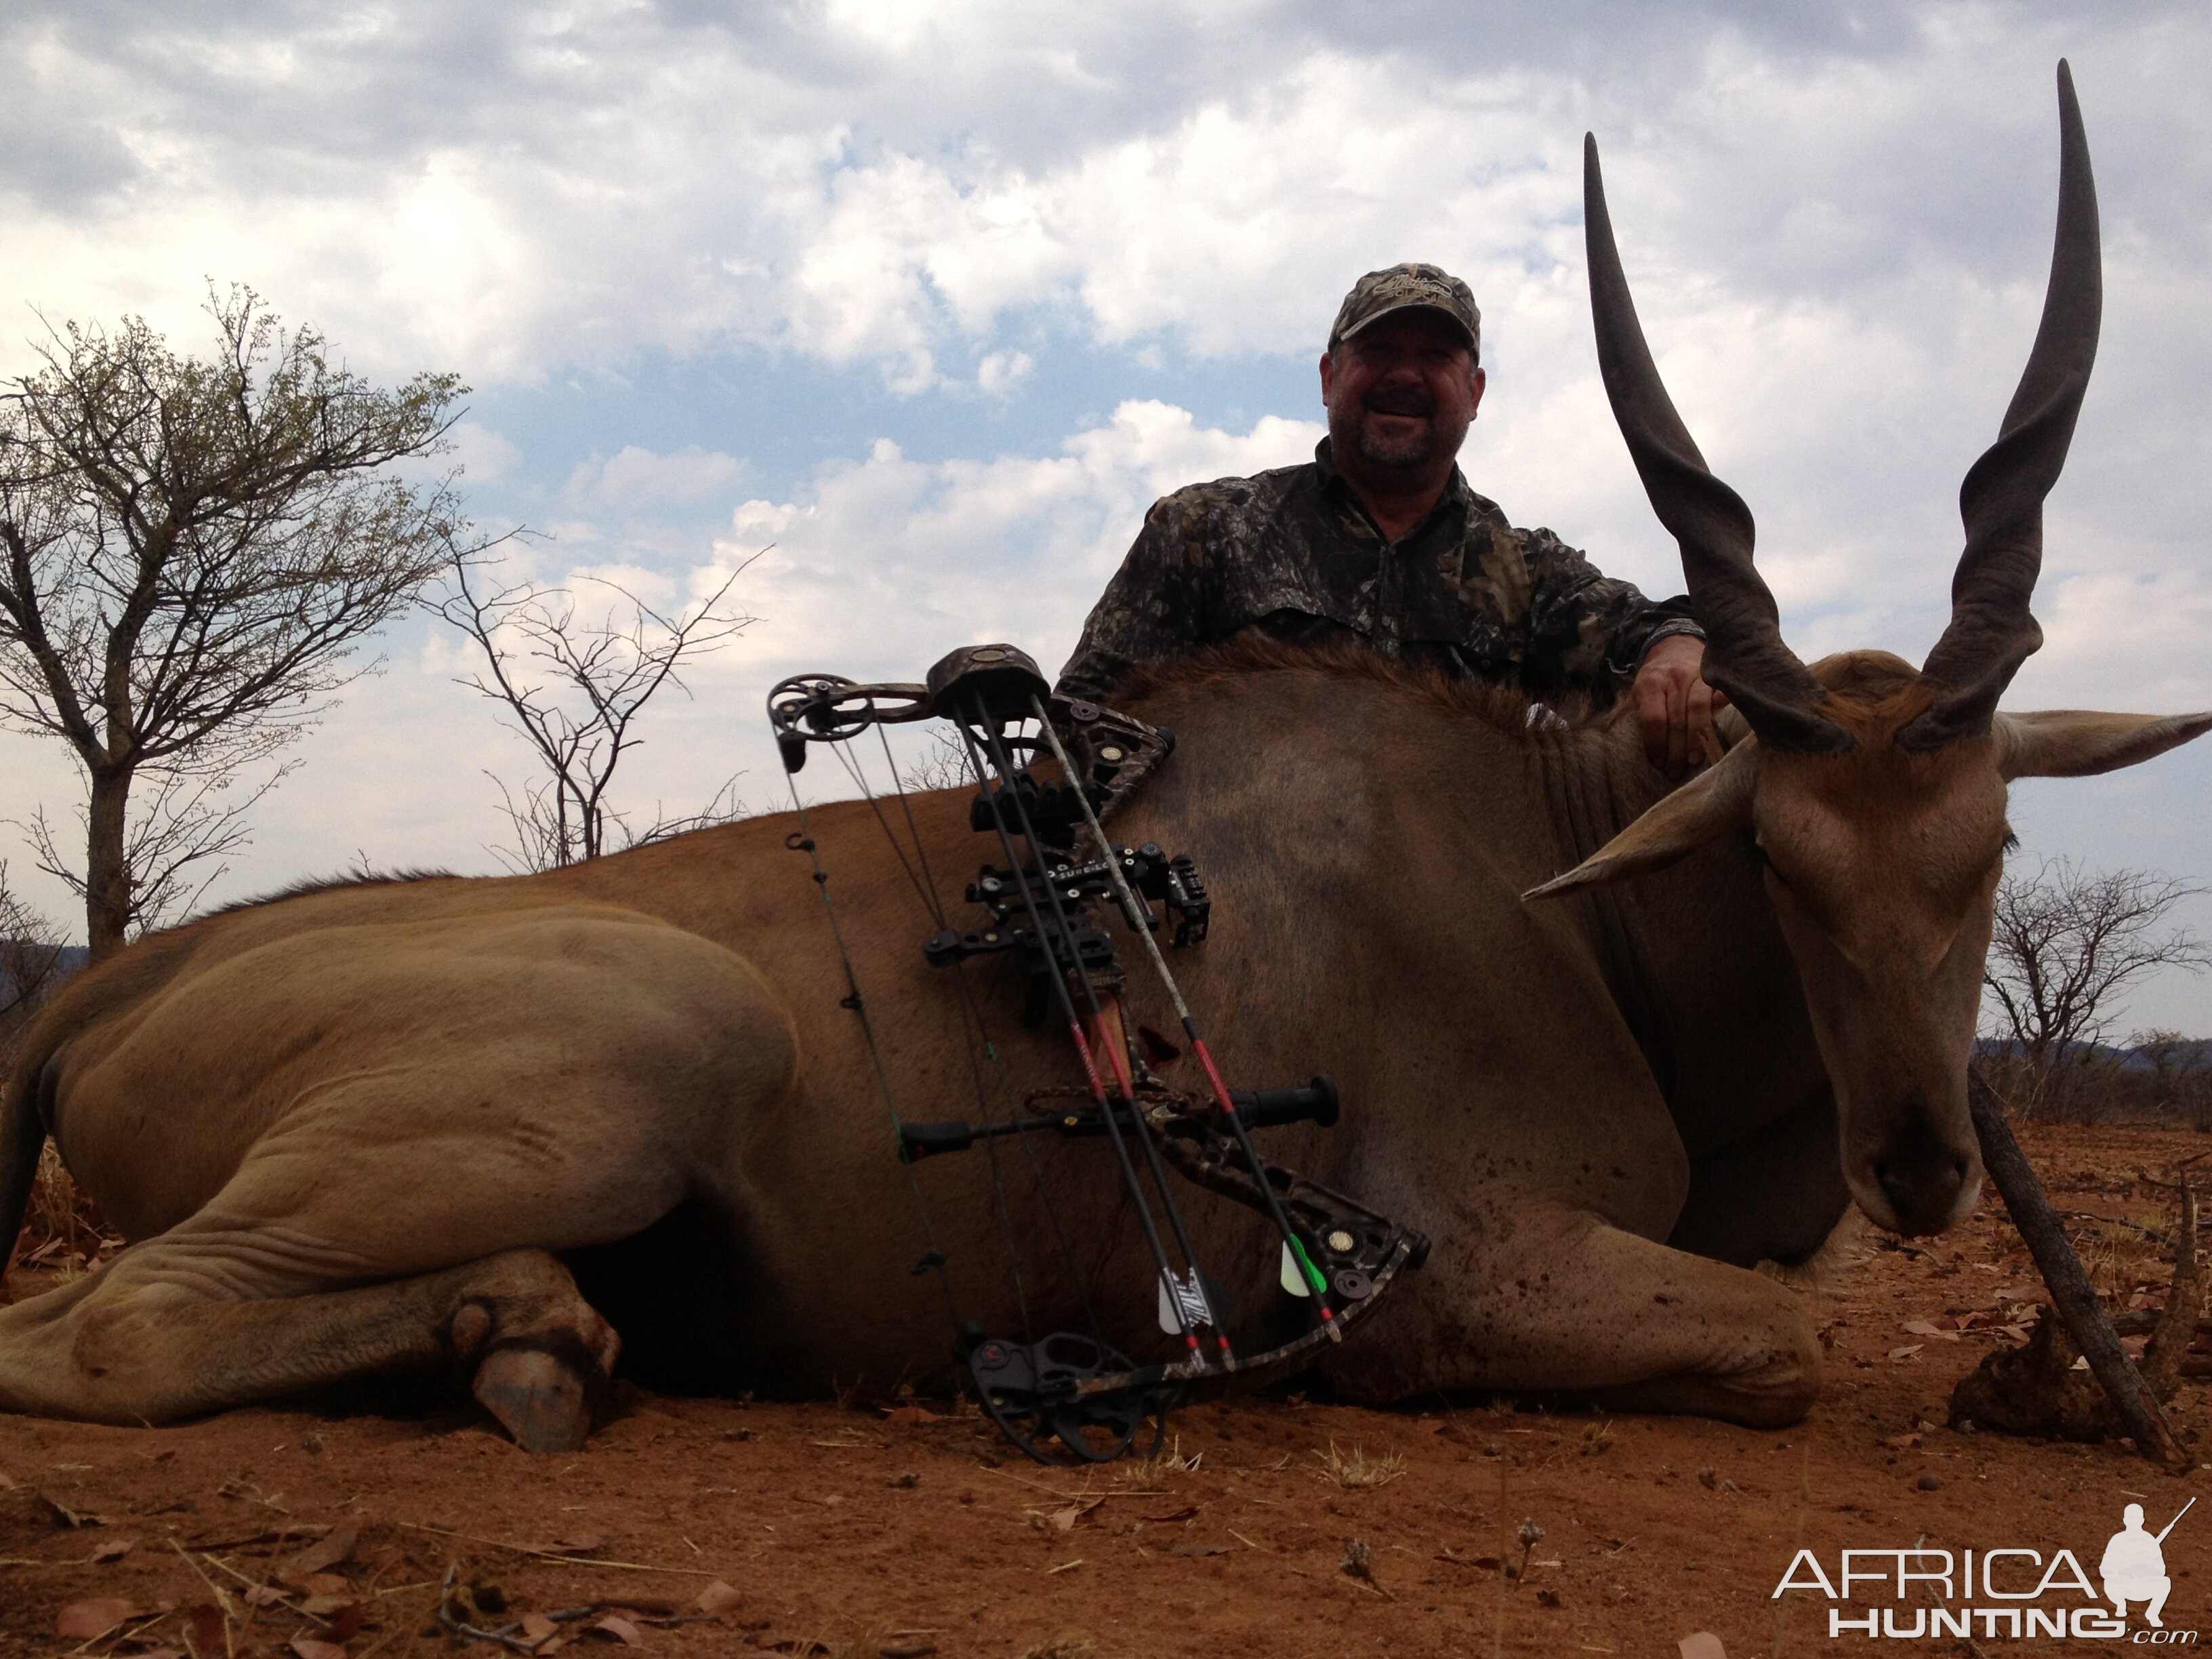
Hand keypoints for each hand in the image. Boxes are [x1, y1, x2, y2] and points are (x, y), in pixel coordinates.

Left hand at [1632, 634, 1726, 775]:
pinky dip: (1722, 709)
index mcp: (1650, 682)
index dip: (1656, 744)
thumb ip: (1633, 711)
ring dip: (1697, 739)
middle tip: (1675, 772)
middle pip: (1676, 720)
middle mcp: (1674, 678)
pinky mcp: (1715, 676)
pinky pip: (1720, 694)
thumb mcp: (1638, 688)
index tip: (1657, 763)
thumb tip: (1621, 739)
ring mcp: (1697, 675)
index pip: (1653, 719)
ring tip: (1693, 761)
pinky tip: (1721, 731)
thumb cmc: (1655, 677)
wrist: (1676, 645)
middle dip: (1675, 750)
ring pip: (1699, 710)